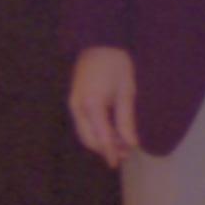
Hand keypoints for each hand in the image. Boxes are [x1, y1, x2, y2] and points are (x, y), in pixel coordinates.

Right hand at [69, 47, 139, 169]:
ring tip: (121, 141)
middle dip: (105, 148)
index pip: (101, 137)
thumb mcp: (126, 91)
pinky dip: (95, 130)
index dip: (110, 152)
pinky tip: (110, 129)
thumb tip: (131, 143)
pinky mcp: (74, 99)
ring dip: (101, 140)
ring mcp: (73, 103)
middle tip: (125, 152)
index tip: (117, 163)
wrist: (100, 41)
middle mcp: (78, 106)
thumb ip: (126, 120)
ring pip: (85, 132)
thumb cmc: (117, 64)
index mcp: (92, 104)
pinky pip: (83, 123)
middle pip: (89, 139)